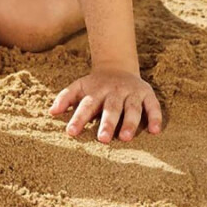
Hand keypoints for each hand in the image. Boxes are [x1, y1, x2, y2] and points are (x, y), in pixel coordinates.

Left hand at [48, 68, 162, 142]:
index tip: (71, 133)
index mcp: (96, 92)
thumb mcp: (79, 87)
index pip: (85, 106)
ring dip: (130, 123)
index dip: (78, 119)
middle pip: (111, 108)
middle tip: (103, 139)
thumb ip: (65, 98)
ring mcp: (132, 93)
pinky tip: (155, 131)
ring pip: (132, 108)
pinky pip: (153, 106)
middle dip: (107, 123)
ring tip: (126, 138)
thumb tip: (51, 112)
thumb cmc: (95, 85)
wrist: (117, 66)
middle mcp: (114, 92)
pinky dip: (155, 117)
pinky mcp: (147, 94)